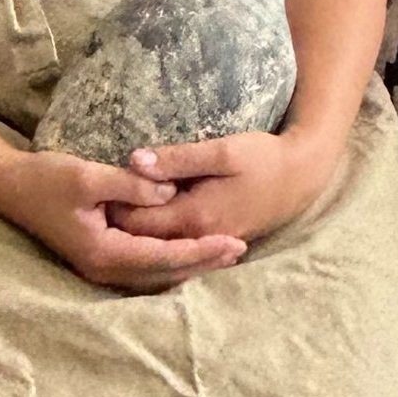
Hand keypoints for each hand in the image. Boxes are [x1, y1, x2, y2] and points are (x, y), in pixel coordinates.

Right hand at [0, 147, 249, 291]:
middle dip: (203, 262)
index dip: (202, 251)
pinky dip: (169, 259)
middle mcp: (104, 268)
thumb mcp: (89, 176)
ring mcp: (99, 266)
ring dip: (189, 263)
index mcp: (104, 252)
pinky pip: (143, 266)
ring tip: (223, 252)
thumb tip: (170, 191)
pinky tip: (188, 249)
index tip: (234, 243)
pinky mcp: (97, 256)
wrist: (7, 186)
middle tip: (240, 249)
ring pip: (155, 273)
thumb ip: (131, 185)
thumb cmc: (45, 178)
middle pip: (165, 272)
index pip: (165, 257)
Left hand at [117, 131, 332, 248]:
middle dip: (120, 221)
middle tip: (97, 197)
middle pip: (144, 239)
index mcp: (194, 217)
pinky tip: (143, 219)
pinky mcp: (215, 240)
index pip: (138, 223)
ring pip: (159, 245)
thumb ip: (177, 159)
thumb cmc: (263, 158)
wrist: (300, 177)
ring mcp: (208, 243)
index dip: (114, 206)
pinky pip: (176, 245)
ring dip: (136, 230)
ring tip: (113, 206)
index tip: (96, 187)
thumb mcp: (222, 151)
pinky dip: (156, 236)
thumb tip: (134, 160)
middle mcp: (198, 238)